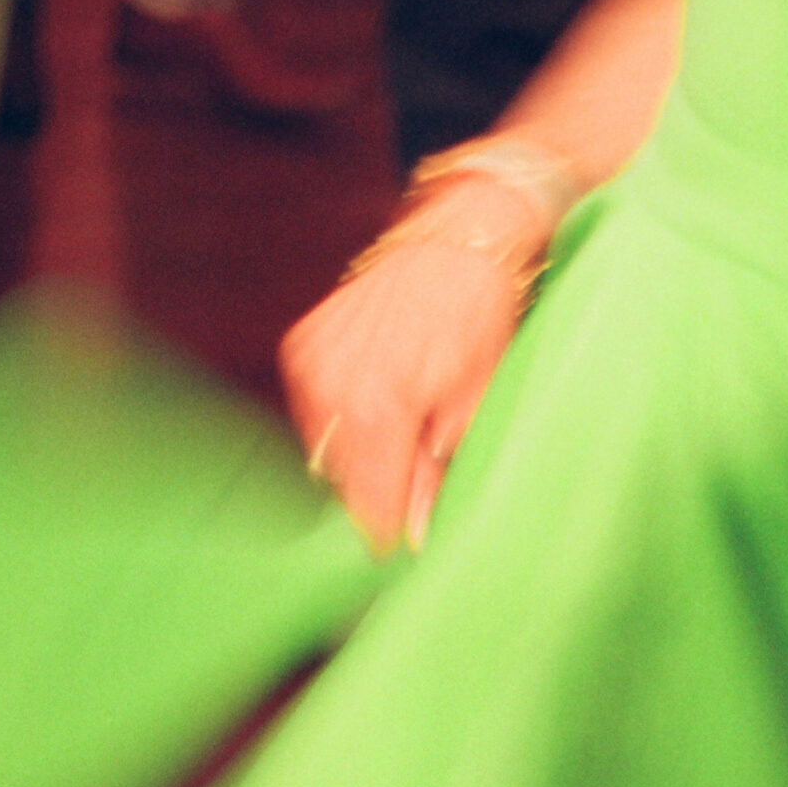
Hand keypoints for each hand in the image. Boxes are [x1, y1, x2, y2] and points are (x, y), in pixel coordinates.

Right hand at [279, 182, 541, 550]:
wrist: (461, 238)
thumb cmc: (484, 317)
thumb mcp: (477, 402)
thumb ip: (439, 471)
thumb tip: (414, 535)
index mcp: (380, 404)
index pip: (368, 502)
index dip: (386, 531)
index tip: (401, 548)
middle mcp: (333, 383)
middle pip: (342, 479)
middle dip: (377, 491)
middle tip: (415, 484)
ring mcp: (312, 361)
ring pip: (324, 448)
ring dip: (360, 456)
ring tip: (406, 433)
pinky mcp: (303, 346)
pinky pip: (315, 412)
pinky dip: (345, 421)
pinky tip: (382, 405)